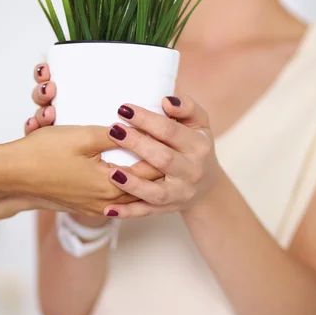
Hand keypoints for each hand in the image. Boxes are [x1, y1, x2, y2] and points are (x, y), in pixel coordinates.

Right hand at [21, 63, 162, 215]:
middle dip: (157, 168)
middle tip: (170, 151)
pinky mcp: (85, 207)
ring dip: (142, 179)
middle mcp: (106, 201)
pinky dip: (125, 186)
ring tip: (156, 162)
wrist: (13, 177)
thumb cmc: (44, 154)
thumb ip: (114, 135)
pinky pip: (115, 198)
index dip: (162, 153)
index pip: (150, 171)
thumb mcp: (82, 137)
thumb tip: (136, 130)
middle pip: (144, 186)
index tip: (172, 141)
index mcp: (110, 184)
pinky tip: (128, 174)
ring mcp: (95, 207)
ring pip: (130, 194)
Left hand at [103, 96, 220, 217]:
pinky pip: (146, 212)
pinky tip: (108, 209)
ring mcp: (179, 193)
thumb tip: (166, 101)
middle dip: (137, 144)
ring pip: (156, 192)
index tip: (124, 109)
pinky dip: (127, 212)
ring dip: (133, 184)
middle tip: (113, 130)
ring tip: (112, 172)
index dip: (147, 120)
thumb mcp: (199, 124)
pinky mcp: (167, 209)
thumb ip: (187, 108)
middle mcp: (191, 171)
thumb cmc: (195, 146)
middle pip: (163, 159)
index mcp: (198, 146)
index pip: (171, 131)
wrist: (207, 186)